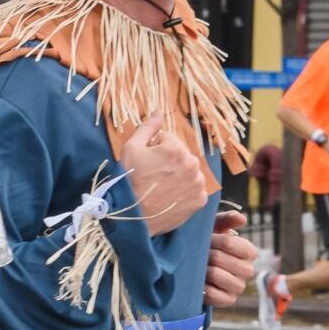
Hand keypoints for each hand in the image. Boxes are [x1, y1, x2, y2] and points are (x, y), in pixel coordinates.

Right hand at [119, 111, 212, 234]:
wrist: (132, 218)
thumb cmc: (128, 182)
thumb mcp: (131, 149)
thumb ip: (148, 127)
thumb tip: (159, 111)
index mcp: (176, 148)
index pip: (168, 139)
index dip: (155, 149)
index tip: (146, 163)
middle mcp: (191, 163)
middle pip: (181, 155)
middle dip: (169, 162)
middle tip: (153, 177)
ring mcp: (197, 183)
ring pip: (189, 171)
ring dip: (179, 176)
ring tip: (161, 188)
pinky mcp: (200, 200)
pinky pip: (194, 189)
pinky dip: (185, 192)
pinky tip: (170, 197)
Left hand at [204, 217, 256, 306]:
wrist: (200, 267)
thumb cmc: (210, 244)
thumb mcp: (217, 228)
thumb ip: (228, 220)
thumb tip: (242, 219)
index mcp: (249, 251)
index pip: (228, 243)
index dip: (211, 240)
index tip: (205, 240)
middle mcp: (249, 270)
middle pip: (218, 258)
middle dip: (204, 254)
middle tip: (198, 253)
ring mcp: (239, 287)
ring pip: (215, 274)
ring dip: (201, 269)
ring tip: (198, 266)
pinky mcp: (229, 301)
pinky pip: (211, 293)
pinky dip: (201, 287)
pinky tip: (200, 281)